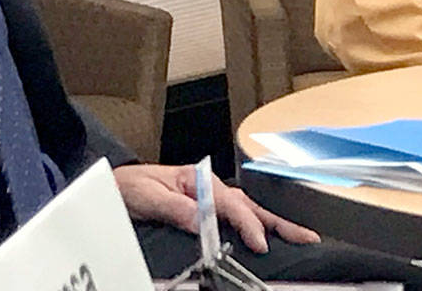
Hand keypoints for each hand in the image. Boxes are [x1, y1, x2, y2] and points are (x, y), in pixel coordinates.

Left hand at [112, 163, 319, 253]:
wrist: (115, 186)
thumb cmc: (129, 187)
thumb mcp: (148, 196)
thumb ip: (175, 207)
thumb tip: (201, 220)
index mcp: (197, 180)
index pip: (230, 204)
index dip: (247, 224)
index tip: (259, 243)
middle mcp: (207, 188)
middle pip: (248, 205)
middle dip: (277, 221)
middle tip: (305, 235)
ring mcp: (208, 198)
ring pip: (247, 210)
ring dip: (272, 223)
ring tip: (297, 234)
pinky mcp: (205, 210)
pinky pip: (235, 217)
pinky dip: (255, 225)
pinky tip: (267, 235)